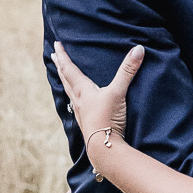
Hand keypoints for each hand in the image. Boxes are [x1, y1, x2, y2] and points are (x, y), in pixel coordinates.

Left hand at [52, 42, 143, 158]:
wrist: (103, 148)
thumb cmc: (108, 119)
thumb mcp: (119, 92)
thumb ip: (128, 71)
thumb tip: (139, 49)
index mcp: (82, 90)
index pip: (69, 69)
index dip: (62, 56)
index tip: (56, 45)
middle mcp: (78, 100)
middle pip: (65, 79)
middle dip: (60, 66)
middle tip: (53, 56)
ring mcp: (81, 112)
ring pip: (69, 92)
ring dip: (64, 81)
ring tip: (62, 75)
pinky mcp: (86, 122)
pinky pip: (76, 104)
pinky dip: (73, 96)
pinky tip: (77, 101)